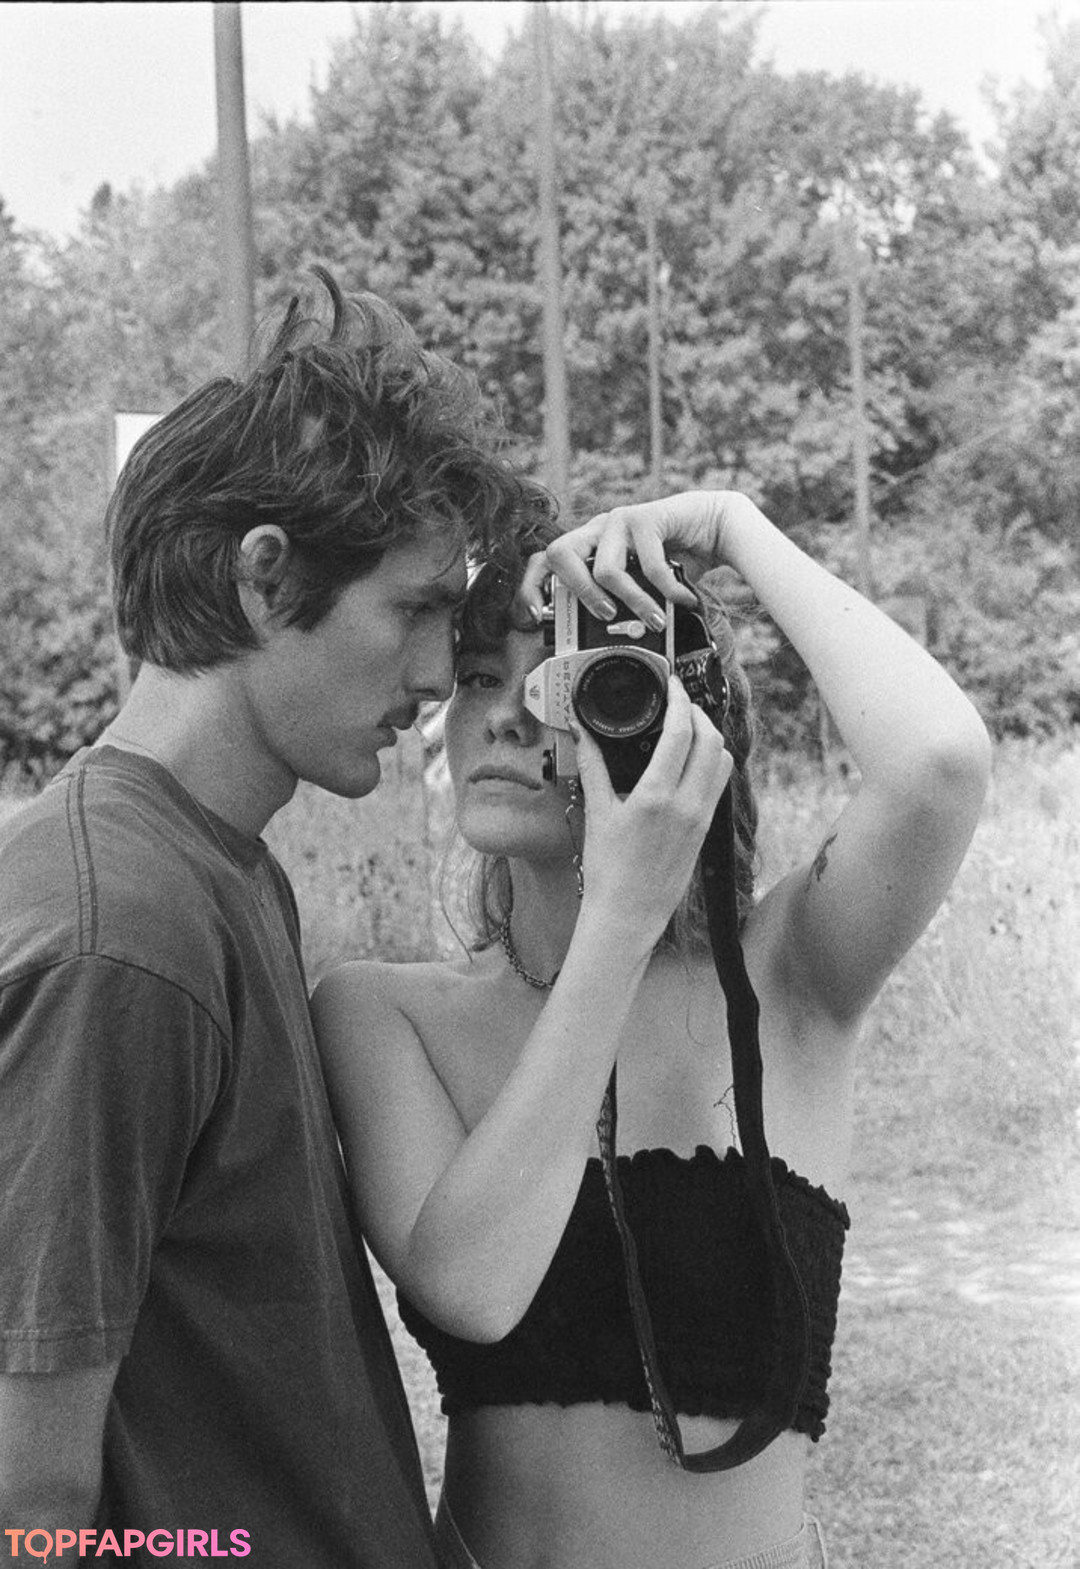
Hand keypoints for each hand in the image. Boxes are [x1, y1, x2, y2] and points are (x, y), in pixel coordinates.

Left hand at [517, 491, 745, 625]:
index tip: (534, 618)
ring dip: (633, 602)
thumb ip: (621, 605)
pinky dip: (669, 591)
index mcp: (588, 548)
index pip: (543, 561)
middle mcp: (597, 532)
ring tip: (654, 619)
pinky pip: (649, 566)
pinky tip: (684, 598)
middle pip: (559, 554)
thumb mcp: (641, 588)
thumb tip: (603, 648)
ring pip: (605, 569)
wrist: (718, 527)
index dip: (530, 588)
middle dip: (578, 593)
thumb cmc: (675, 561)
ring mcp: (619, 521)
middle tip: (607, 616)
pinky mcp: (646, 516)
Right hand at [571, 677, 732, 944]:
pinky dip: (711, 762)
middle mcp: (687, 804)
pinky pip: (718, 784)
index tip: (671, 685)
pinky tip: (689, 761)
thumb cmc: (608, 870)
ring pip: (723, 760)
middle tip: (678, 703)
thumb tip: (582, 731)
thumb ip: (593, 766)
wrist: (628, 914)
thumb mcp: (597, 813)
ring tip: (686, 728)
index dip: (680, 700)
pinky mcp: (705, 830)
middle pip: (711, 740)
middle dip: (697, 714)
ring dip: (709, 737)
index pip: (681, 732)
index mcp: (657, 796)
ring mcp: (701, 817)